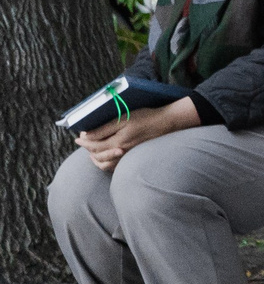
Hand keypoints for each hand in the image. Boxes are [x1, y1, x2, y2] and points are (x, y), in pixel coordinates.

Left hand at [77, 100, 199, 170]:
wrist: (167, 123)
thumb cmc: (146, 117)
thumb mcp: (123, 118)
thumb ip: (104, 129)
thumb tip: (87, 136)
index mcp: (118, 142)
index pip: (94, 146)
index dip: (84, 142)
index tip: (78, 137)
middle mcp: (122, 153)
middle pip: (98, 156)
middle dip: (88, 149)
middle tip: (83, 142)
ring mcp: (128, 157)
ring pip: (106, 164)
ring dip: (96, 158)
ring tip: (92, 151)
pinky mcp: (134, 157)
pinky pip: (116, 166)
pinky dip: (107, 162)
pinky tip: (106, 156)